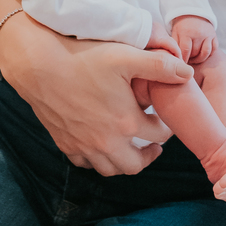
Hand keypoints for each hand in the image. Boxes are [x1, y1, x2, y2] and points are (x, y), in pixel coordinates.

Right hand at [0, 15, 192, 176]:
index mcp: (126, 122)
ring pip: (110, 169)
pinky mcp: (65, 144)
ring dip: (124, 161)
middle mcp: (106, 142)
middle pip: (136, 164)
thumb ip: (160, 65)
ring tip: (131, 147)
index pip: (159, 135)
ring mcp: (84, 146)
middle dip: (149, 155)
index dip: (167, 127)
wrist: (39, 65)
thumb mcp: (126, 56)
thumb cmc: (83, 57)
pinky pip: (85, 164)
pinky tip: (101, 145)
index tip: (165, 119)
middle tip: (154, 142)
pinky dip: (97, 160)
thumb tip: (187, 73)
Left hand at [171, 14, 217, 64]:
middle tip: (187, 60)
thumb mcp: (175, 33)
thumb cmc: (182, 26)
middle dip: (190, 58)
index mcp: (186, 32)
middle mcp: (198, 33)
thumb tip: (176, 59)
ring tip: (194, 59)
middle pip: (195, 52)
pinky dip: (209, 54)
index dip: (184, 59)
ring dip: (200, 58)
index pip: (186, 51)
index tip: (181, 64)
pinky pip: (214, 49)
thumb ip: (175, 45)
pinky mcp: (214, 35)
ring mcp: (207, 34)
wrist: (193, 13)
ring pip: (206, 53)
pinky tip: (202, 54)